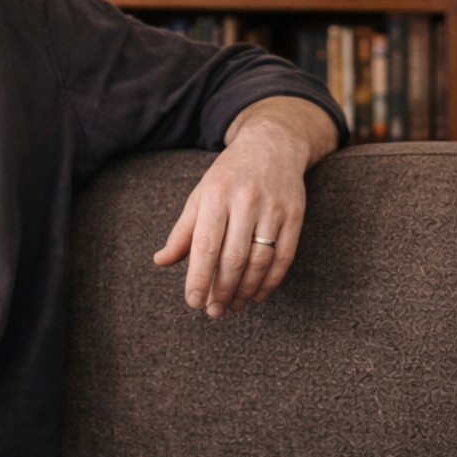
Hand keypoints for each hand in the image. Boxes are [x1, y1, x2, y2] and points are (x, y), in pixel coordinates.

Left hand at [152, 134, 306, 317]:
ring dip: (246, 291)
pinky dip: (271, 281)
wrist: (272, 144)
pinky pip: (284, 257)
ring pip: (260, 261)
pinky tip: (258, 295)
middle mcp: (246, 201)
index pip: (205, 247)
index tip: (193, 302)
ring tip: (233, 306)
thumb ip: (183, 231)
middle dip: (222, 291)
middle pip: (234, 259)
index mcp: (216, 196)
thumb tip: (161, 261)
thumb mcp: (201, 195)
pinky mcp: (295, 215)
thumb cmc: (229, 176)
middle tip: (214, 311)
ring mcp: (273, 208)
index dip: (199, 279)